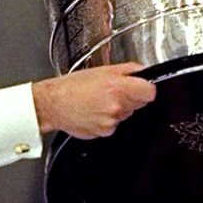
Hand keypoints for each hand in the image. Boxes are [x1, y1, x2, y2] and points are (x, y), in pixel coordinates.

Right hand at [32, 62, 156, 138]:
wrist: (52, 105)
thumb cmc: (72, 86)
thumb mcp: (102, 70)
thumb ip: (128, 69)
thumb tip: (144, 71)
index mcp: (118, 88)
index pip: (150, 92)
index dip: (146, 88)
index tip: (141, 87)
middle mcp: (116, 106)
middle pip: (139, 103)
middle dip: (130, 97)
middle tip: (112, 91)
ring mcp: (111, 122)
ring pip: (126, 114)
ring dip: (118, 108)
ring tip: (99, 101)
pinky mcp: (104, 132)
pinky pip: (114, 124)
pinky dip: (107, 119)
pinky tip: (94, 111)